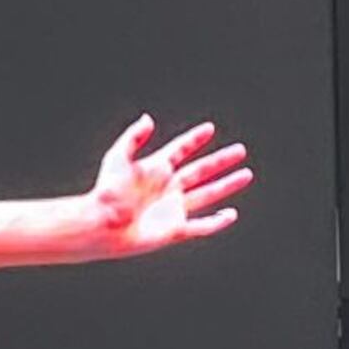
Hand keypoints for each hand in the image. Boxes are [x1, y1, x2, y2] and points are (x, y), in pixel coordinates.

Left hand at [84, 115, 250, 254]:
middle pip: (201, 171)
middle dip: (221, 161)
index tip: (210, 129)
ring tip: (245, 175)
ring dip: (227, 185)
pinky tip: (231, 214)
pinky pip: (201, 226)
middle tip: (240, 151)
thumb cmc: (106, 193)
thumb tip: (148, 119)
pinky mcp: (174, 230)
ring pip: (207, 194)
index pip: (181, 150)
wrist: (103, 225)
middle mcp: (168, 187)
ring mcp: (173, 208)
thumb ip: (133, 137)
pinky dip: (217, 222)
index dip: (195, 139)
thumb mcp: (118, 158)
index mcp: (156, 169)